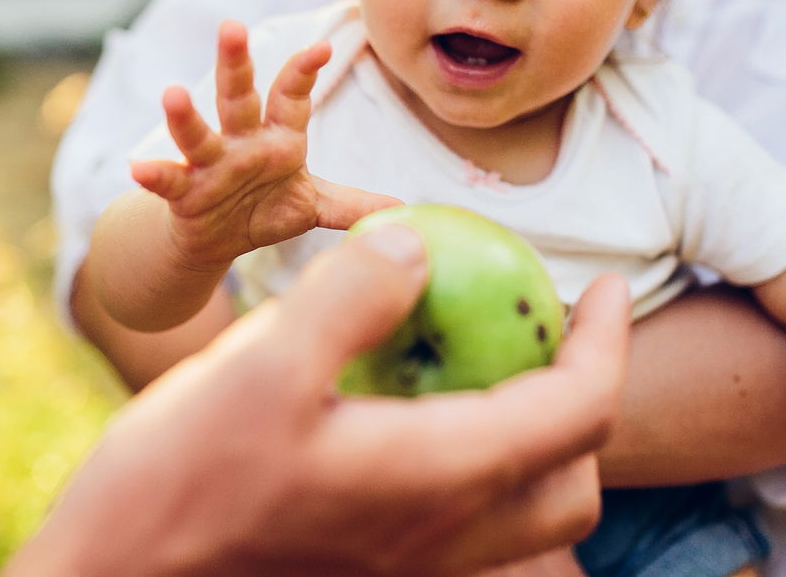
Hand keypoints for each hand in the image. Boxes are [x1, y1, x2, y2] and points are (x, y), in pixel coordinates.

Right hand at [6, 225, 631, 575]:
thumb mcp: (259, 364)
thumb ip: (350, 294)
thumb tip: (415, 242)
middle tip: (548, 333)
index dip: (607, 341)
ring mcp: (405, 570)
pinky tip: (406, 412)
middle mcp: (441, 541)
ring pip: (522, 517)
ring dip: (535, 439)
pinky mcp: (366, 575)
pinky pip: (462, 527)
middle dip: (587, 402)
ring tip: (485, 366)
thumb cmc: (177, 483)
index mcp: (437, 481)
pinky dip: (474, 465)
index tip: (605, 285)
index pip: (577, 412)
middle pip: (570, 484)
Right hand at [132, 19, 396, 269]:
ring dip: (185, 115)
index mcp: (278, 136)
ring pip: (199, 133)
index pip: (291, 95)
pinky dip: (153, 174)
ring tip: (172, 93)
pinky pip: (169, 180)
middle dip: (236, 63)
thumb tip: (405, 210)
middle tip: (231, 27)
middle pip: (239, 96)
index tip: (322, 47)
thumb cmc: (263, 207)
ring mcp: (210, 163)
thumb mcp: (313, 206)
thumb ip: (354, 205)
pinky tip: (137, 167)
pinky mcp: (184, 191)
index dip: (304, 71)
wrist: (214, 239)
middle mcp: (242, 140)